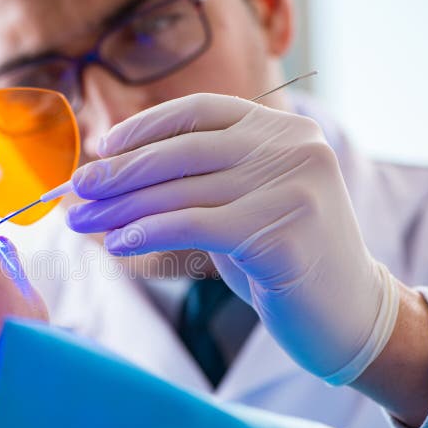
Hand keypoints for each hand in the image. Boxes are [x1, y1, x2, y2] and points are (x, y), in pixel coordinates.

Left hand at [66, 93, 399, 384]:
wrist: (350, 316)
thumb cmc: (283, 259)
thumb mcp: (243, 202)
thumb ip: (198, 178)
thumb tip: (114, 170)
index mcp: (283, 128)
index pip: (199, 111)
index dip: (145, 126)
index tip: (102, 148)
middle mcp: (292, 146)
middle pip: (183, 151)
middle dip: (121, 172)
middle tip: (76, 190)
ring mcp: (292, 184)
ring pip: (182, 190)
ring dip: (121, 207)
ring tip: (81, 222)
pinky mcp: (283, 229)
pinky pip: (194, 225)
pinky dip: (148, 232)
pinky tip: (117, 245)